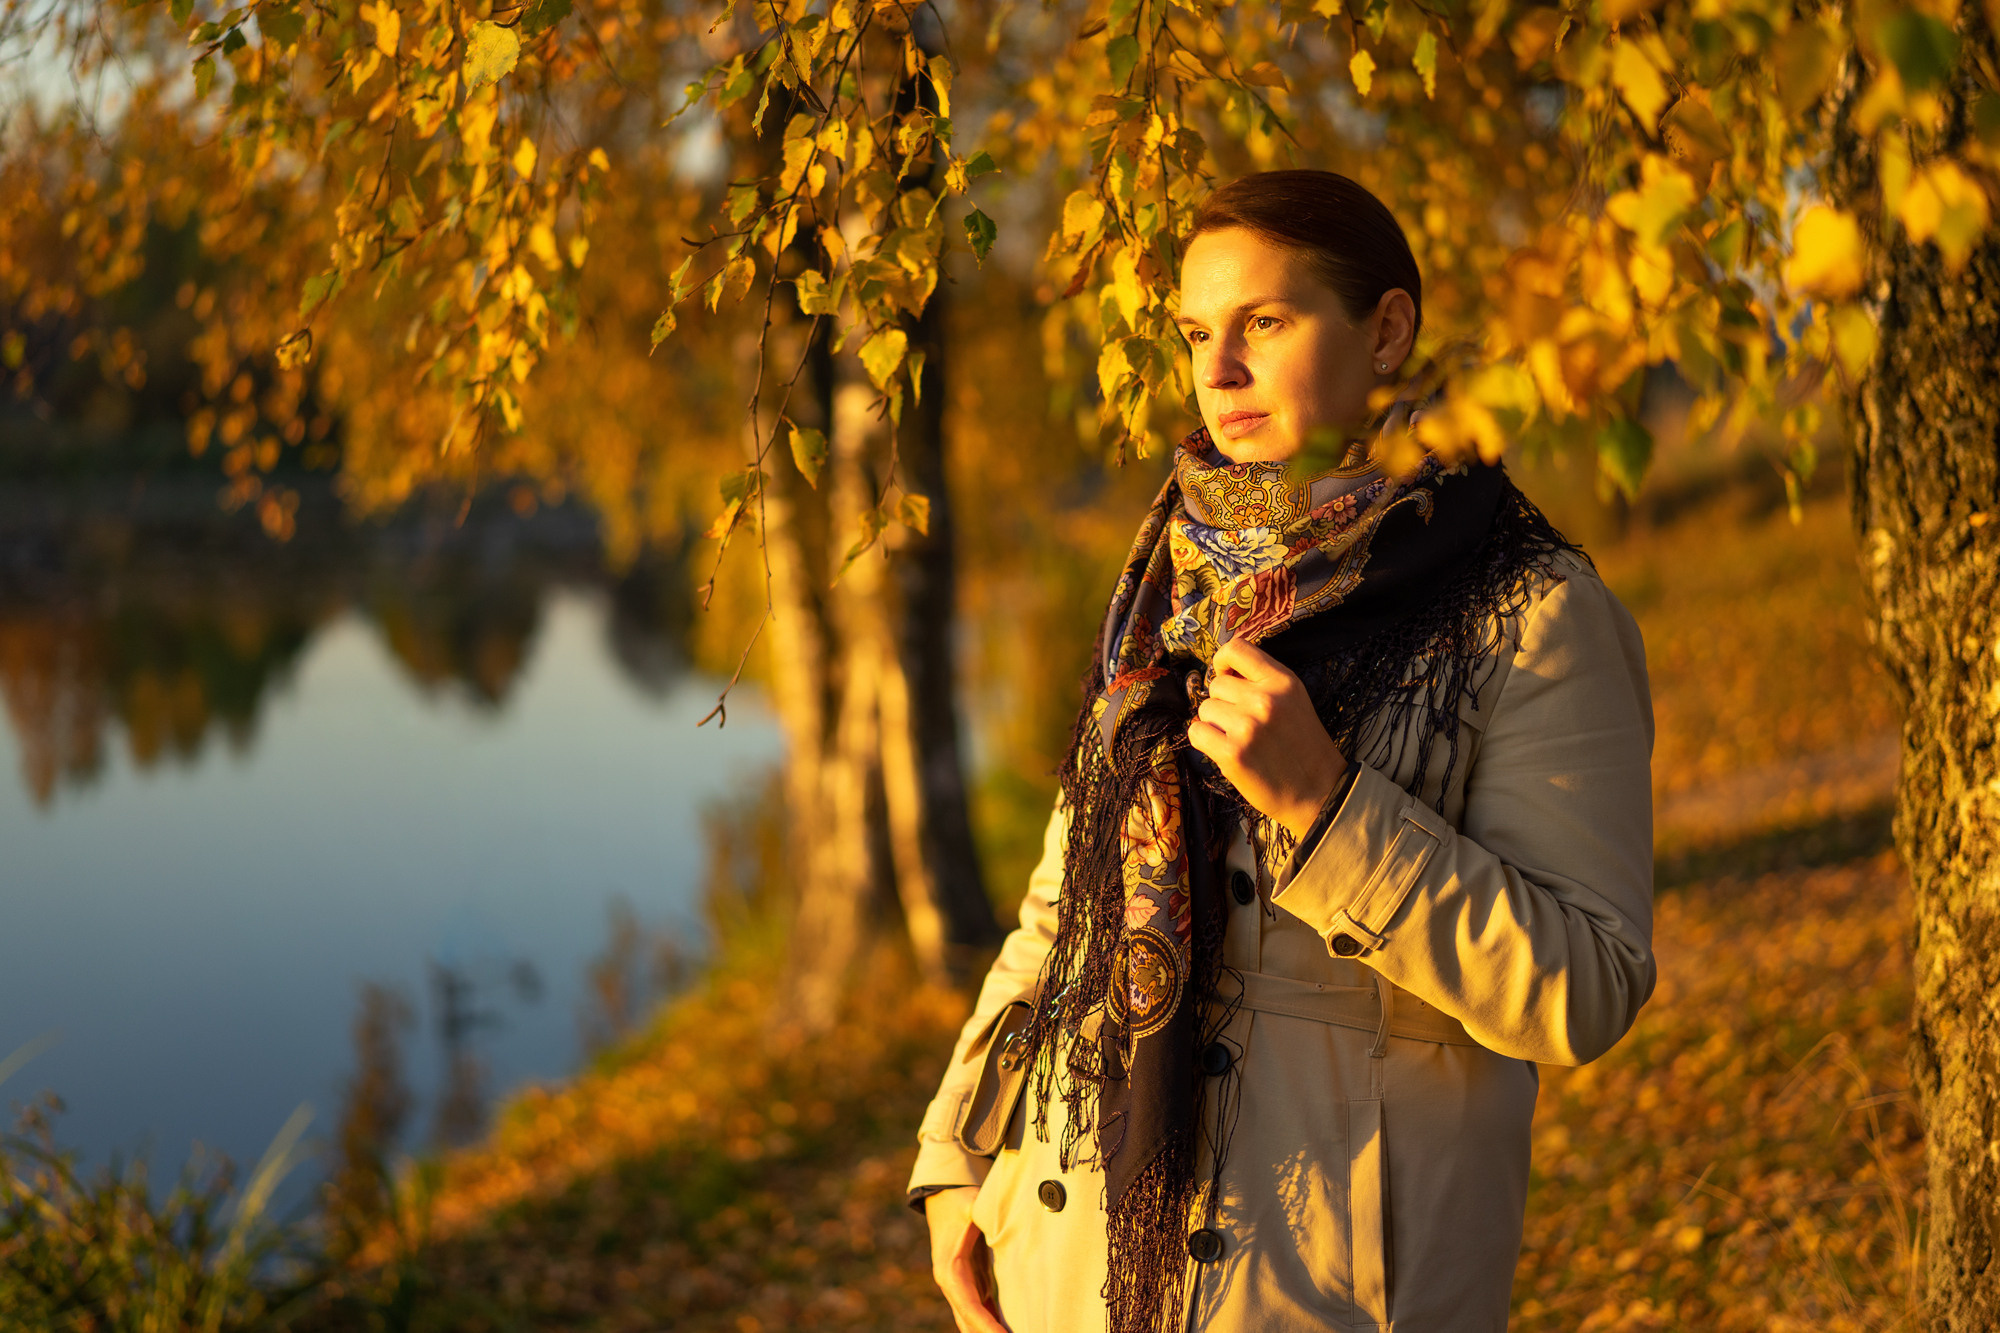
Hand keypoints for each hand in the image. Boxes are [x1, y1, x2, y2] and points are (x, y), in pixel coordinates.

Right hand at [925, 1186, 1008, 1331]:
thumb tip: (1008, 1220)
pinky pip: (981, 1310)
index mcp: (950, 1269)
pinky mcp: (969, 1283)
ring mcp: (959, 1287)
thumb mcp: (972, 1206)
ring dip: (989, 1331)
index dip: (986, 1325)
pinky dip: (992, 1322)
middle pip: (969, 1321)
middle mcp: (951, 1284)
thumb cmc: (959, 1201)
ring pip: (973, 1321)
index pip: (969, 1306)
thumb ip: (987, 1215)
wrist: (944, 1198)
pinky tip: (1009, 1330)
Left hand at [1187, 636, 1347, 839]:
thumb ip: (1263, 681)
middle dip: (1223, 703)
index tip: (1226, 676)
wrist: (1319, 793)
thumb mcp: (1294, 700)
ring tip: (1240, 740)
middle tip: (1243, 724)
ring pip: (1205, 709)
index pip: (1236, 649)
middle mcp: (1265, 699)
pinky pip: (1196, 732)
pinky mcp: (1233, 753)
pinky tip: (1225, 750)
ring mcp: (1248, 727)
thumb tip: (1222, 672)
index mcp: (1283, 681)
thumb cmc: (1302, 747)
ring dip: (1215, 724)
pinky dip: (1205, 741)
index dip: (1222, 662)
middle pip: (1216, 685)